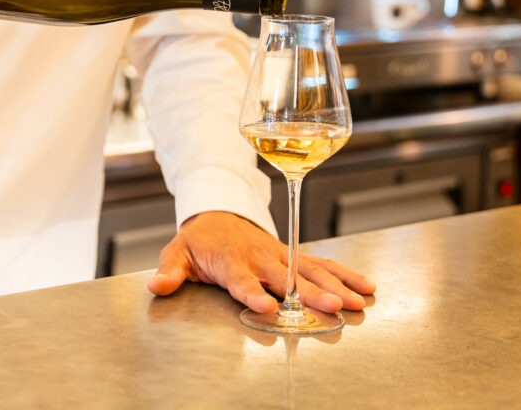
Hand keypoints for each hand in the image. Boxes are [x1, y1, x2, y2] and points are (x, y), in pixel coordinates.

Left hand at [146, 211, 374, 314]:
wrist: (219, 213)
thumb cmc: (200, 240)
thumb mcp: (178, 253)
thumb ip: (170, 271)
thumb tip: (156, 285)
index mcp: (231, 260)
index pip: (241, 279)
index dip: (253, 293)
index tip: (267, 307)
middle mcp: (260, 257)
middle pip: (287, 278)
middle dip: (310, 293)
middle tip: (331, 307)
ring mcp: (280, 255)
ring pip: (310, 271)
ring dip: (334, 286)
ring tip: (356, 302)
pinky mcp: (293, 255)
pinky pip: (321, 264)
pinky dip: (344, 274)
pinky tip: (365, 287)